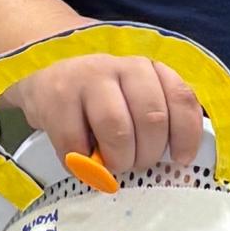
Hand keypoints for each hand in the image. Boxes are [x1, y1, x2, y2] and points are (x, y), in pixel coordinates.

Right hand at [19, 53, 208, 176]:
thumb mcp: (133, 94)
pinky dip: (84, 163)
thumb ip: (159, 114)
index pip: (180, 96)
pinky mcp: (56, 97)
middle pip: (151, 118)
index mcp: (148, 68)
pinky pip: (77, 143)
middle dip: (148, 153)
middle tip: (137, 163)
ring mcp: (87, 79)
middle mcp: (121, 67)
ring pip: (117, 129)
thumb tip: (178, 156)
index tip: (180, 158)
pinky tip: (84, 159)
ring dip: (119, 158)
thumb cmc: (98, 95)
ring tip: (113, 164)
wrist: (43, 73)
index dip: (186, 134)